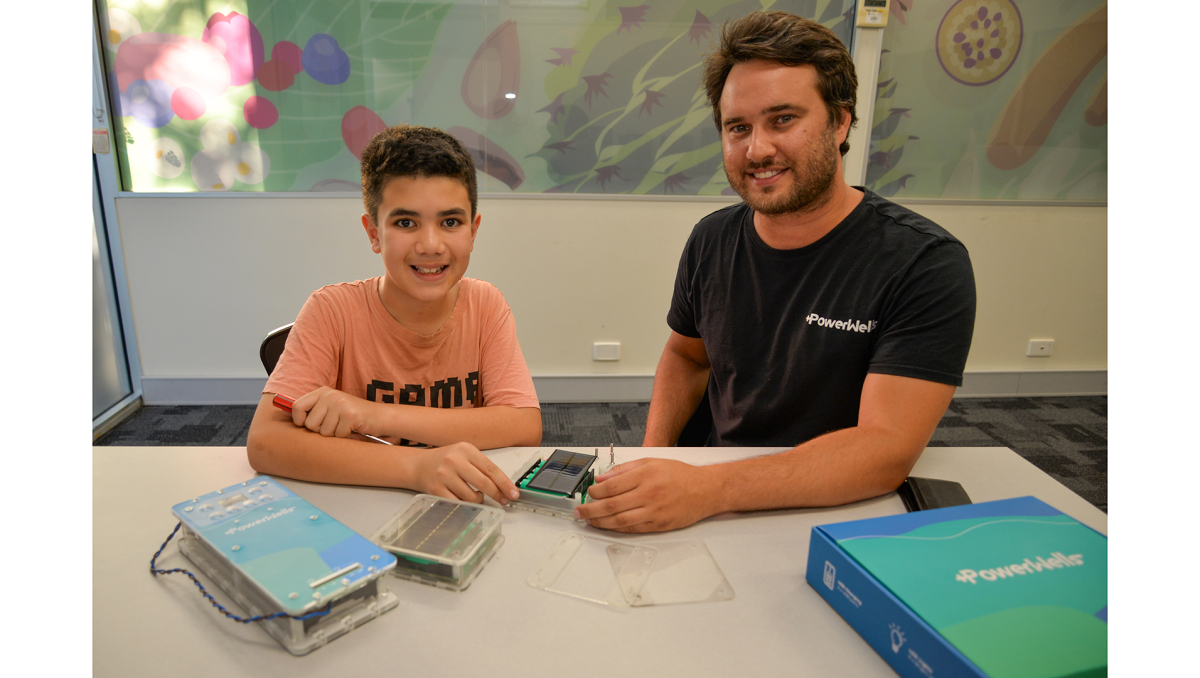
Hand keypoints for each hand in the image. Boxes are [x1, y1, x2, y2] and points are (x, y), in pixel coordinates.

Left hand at [291, 387, 379, 438]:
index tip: (305, 424)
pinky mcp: (350, 415)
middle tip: (335, 425)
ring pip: (324, 432)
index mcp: (322, 392)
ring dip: (335, 434)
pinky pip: (338, 435)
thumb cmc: (353, 416)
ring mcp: (340, 404)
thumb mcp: (331, 408)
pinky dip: (345, 436)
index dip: (298, 420)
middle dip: (321, 430)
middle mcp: (330, 395)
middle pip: (310, 423)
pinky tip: (353, 428)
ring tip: (345, 426)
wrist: (379, 417)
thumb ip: (313, 410)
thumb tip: (290, 417)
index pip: (297, 406)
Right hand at [411, 442, 520, 505]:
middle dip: (497, 495)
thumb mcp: (463, 455)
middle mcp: (454, 460)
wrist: (417, 465)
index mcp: (466, 449)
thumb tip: (503, 487)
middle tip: (504, 501)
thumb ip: (481, 467)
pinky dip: (466, 505)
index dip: (505, 483)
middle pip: (484, 483)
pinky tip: (465, 500)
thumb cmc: (445, 460)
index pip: (491, 469)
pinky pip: (458, 504)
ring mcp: (444, 475)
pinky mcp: (436, 490)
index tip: (514, 493)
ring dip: (479, 501)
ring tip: (476, 496)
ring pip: (472, 497)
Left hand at [574, 458, 716, 532]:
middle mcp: (649, 493)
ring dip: (601, 522)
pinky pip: (634, 528)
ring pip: (620, 520)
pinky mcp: (660, 524)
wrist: (706, 489)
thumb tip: (602, 478)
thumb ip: (625, 470)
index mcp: (645, 475)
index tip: (588, 493)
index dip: (595, 492)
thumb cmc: (680, 475)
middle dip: (591, 510)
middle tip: (580, 512)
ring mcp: (654, 511)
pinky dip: (617, 528)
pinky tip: (608, 526)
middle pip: (612, 505)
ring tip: (589, 521)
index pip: (611, 486)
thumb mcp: (651, 462)